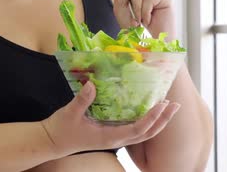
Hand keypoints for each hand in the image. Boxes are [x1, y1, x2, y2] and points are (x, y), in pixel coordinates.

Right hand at [40, 81, 179, 155]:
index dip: (151, 118)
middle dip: (162, 120)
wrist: (52, 141)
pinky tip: (148, 110)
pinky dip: (146, 121)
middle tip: (175, 105)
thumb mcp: (70, 113)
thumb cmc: (61, 129)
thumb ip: (82, 100)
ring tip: (168, 107)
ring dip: (158, 121)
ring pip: (143, 133)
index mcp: (109, 137)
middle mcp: (115, 139)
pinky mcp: (110, 133)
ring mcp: (114, 137)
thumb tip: (92, 85)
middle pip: (147, 134)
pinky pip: (134, 129)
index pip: (137, 130)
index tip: (161, 105)